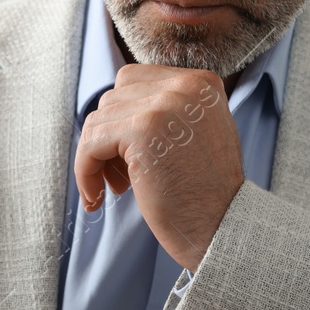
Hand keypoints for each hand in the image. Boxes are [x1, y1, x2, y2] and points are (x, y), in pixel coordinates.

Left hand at [74, 65, 243, 270]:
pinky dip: (85, 170)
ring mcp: (165, 105)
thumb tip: (110, 110)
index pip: (135, 81)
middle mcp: (186, 86)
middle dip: (109, 138)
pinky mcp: (142, 130)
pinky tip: (97, 197)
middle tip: (121, 177)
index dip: (122, 118)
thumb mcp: (196, 135)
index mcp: (201, 83)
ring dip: (96, 156)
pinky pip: (91, 142)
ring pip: (98, 119)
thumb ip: (166, 112)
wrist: (223, 227)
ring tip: (116, 187)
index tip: (125, 155)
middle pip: (114, 98)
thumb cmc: (206, 193)